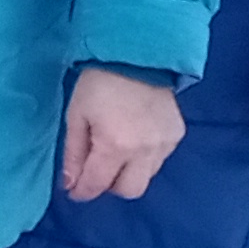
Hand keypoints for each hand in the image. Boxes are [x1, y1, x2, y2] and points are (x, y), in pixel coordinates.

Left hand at [59, 67, 186, 201]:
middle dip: (110, 186)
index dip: (82, 192)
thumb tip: (71, 184)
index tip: (74, 190)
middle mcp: (144, 151)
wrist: (138, 55)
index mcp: (115, 146)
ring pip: (147, 177)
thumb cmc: (99, 83)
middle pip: (129, 191)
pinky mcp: (177, 134)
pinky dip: (145, 157)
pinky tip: (135, 137)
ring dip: (129, 172)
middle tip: (97, 169)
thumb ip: (74, 153)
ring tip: (116, 148)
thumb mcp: (77, 116)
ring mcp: (165, 143)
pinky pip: (160, 159)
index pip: (98, 185)